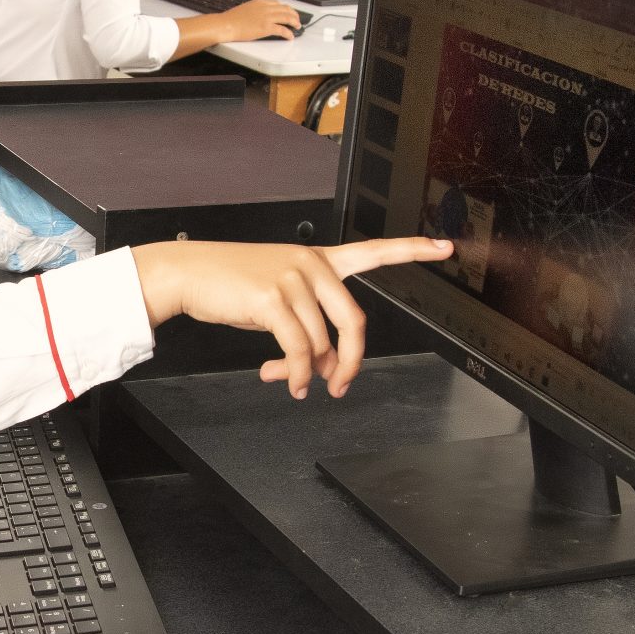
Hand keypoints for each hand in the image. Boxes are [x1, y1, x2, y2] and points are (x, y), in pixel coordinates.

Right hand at [132, 237, 453, 397]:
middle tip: (340, 386)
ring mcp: (293, 279)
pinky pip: (300, 350)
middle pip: (355, 322)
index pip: (374, 250)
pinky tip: (289, 380)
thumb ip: (307, 326)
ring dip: (309, 372)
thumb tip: (319, 367)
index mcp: (319, 260)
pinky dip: (298, 374)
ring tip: (291, 380)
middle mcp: (312, 264)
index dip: (413, 250)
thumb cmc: (231, 285)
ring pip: (322, 343)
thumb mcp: (277, 298)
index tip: (446, 247)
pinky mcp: (273, 299)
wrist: (188, 273)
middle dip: (350, 363)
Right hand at [220, 0, 302, 42]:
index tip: (289, 12)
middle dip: (294, 14)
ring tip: (297, 27)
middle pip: (286, 9)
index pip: (278, 3)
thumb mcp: (246, 8)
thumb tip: (261, 15)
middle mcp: (266, 8)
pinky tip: (290, 36)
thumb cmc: (232, 19)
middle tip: (297, 19)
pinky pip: (282, 30)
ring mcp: (267, 17)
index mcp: (261, 2)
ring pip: (287, 18)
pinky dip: (288, 33)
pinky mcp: (266, 28)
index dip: (286, 8)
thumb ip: (256, 9)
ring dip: (294, 22)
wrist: (226, 24)